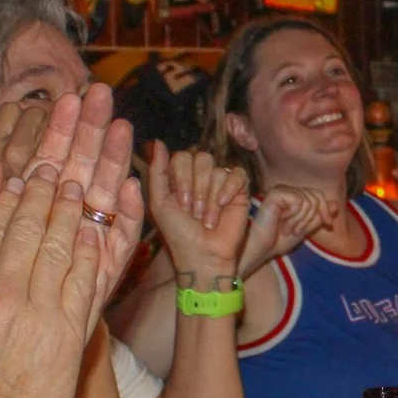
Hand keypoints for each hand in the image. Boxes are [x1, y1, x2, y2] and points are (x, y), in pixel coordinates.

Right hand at [0, 88, 146, 397]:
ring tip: (103, 131)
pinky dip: (102, 229)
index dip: (11, 177)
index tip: (25, 145)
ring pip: (65, 227)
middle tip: (73, 105)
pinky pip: (91, 267)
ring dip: (86, 173)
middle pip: (31, 207)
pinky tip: (112, 194)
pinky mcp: (72, 328)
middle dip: (56, 149)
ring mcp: (38, 305)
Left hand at [146, 142, 250, 277]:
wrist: (203, 256)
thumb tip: (158, 142)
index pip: (182, 157)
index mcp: (180, 176)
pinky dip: (229, 190)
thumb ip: (157, 172)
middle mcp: (201, 176)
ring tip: (207, 219)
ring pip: (217, 170)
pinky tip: (224, 205)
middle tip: (194, 212)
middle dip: (196, 188)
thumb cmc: (179, 234)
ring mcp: (221, 182)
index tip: (181, 204)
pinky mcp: (241, 190)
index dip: (182, 178)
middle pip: (201, 159)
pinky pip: (237, 175)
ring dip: (210, 198)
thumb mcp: (160, 203)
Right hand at [238, 184, 333, 275]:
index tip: (328, 224)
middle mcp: (288, 190)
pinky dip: (294, 216)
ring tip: (288, 229)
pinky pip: (298, 201)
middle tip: (297, 231)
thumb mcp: (306, 228)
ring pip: (308, 201)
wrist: (263, 248)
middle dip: (312, 218)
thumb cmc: (279, 240)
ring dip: (301, 221)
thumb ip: (319, 216)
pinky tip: (282, 222)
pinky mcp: (276, 193)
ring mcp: (281, 190)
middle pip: (316, 197)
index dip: (326, 209)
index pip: (319, 195)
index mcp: (295, 196)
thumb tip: (336, 203)